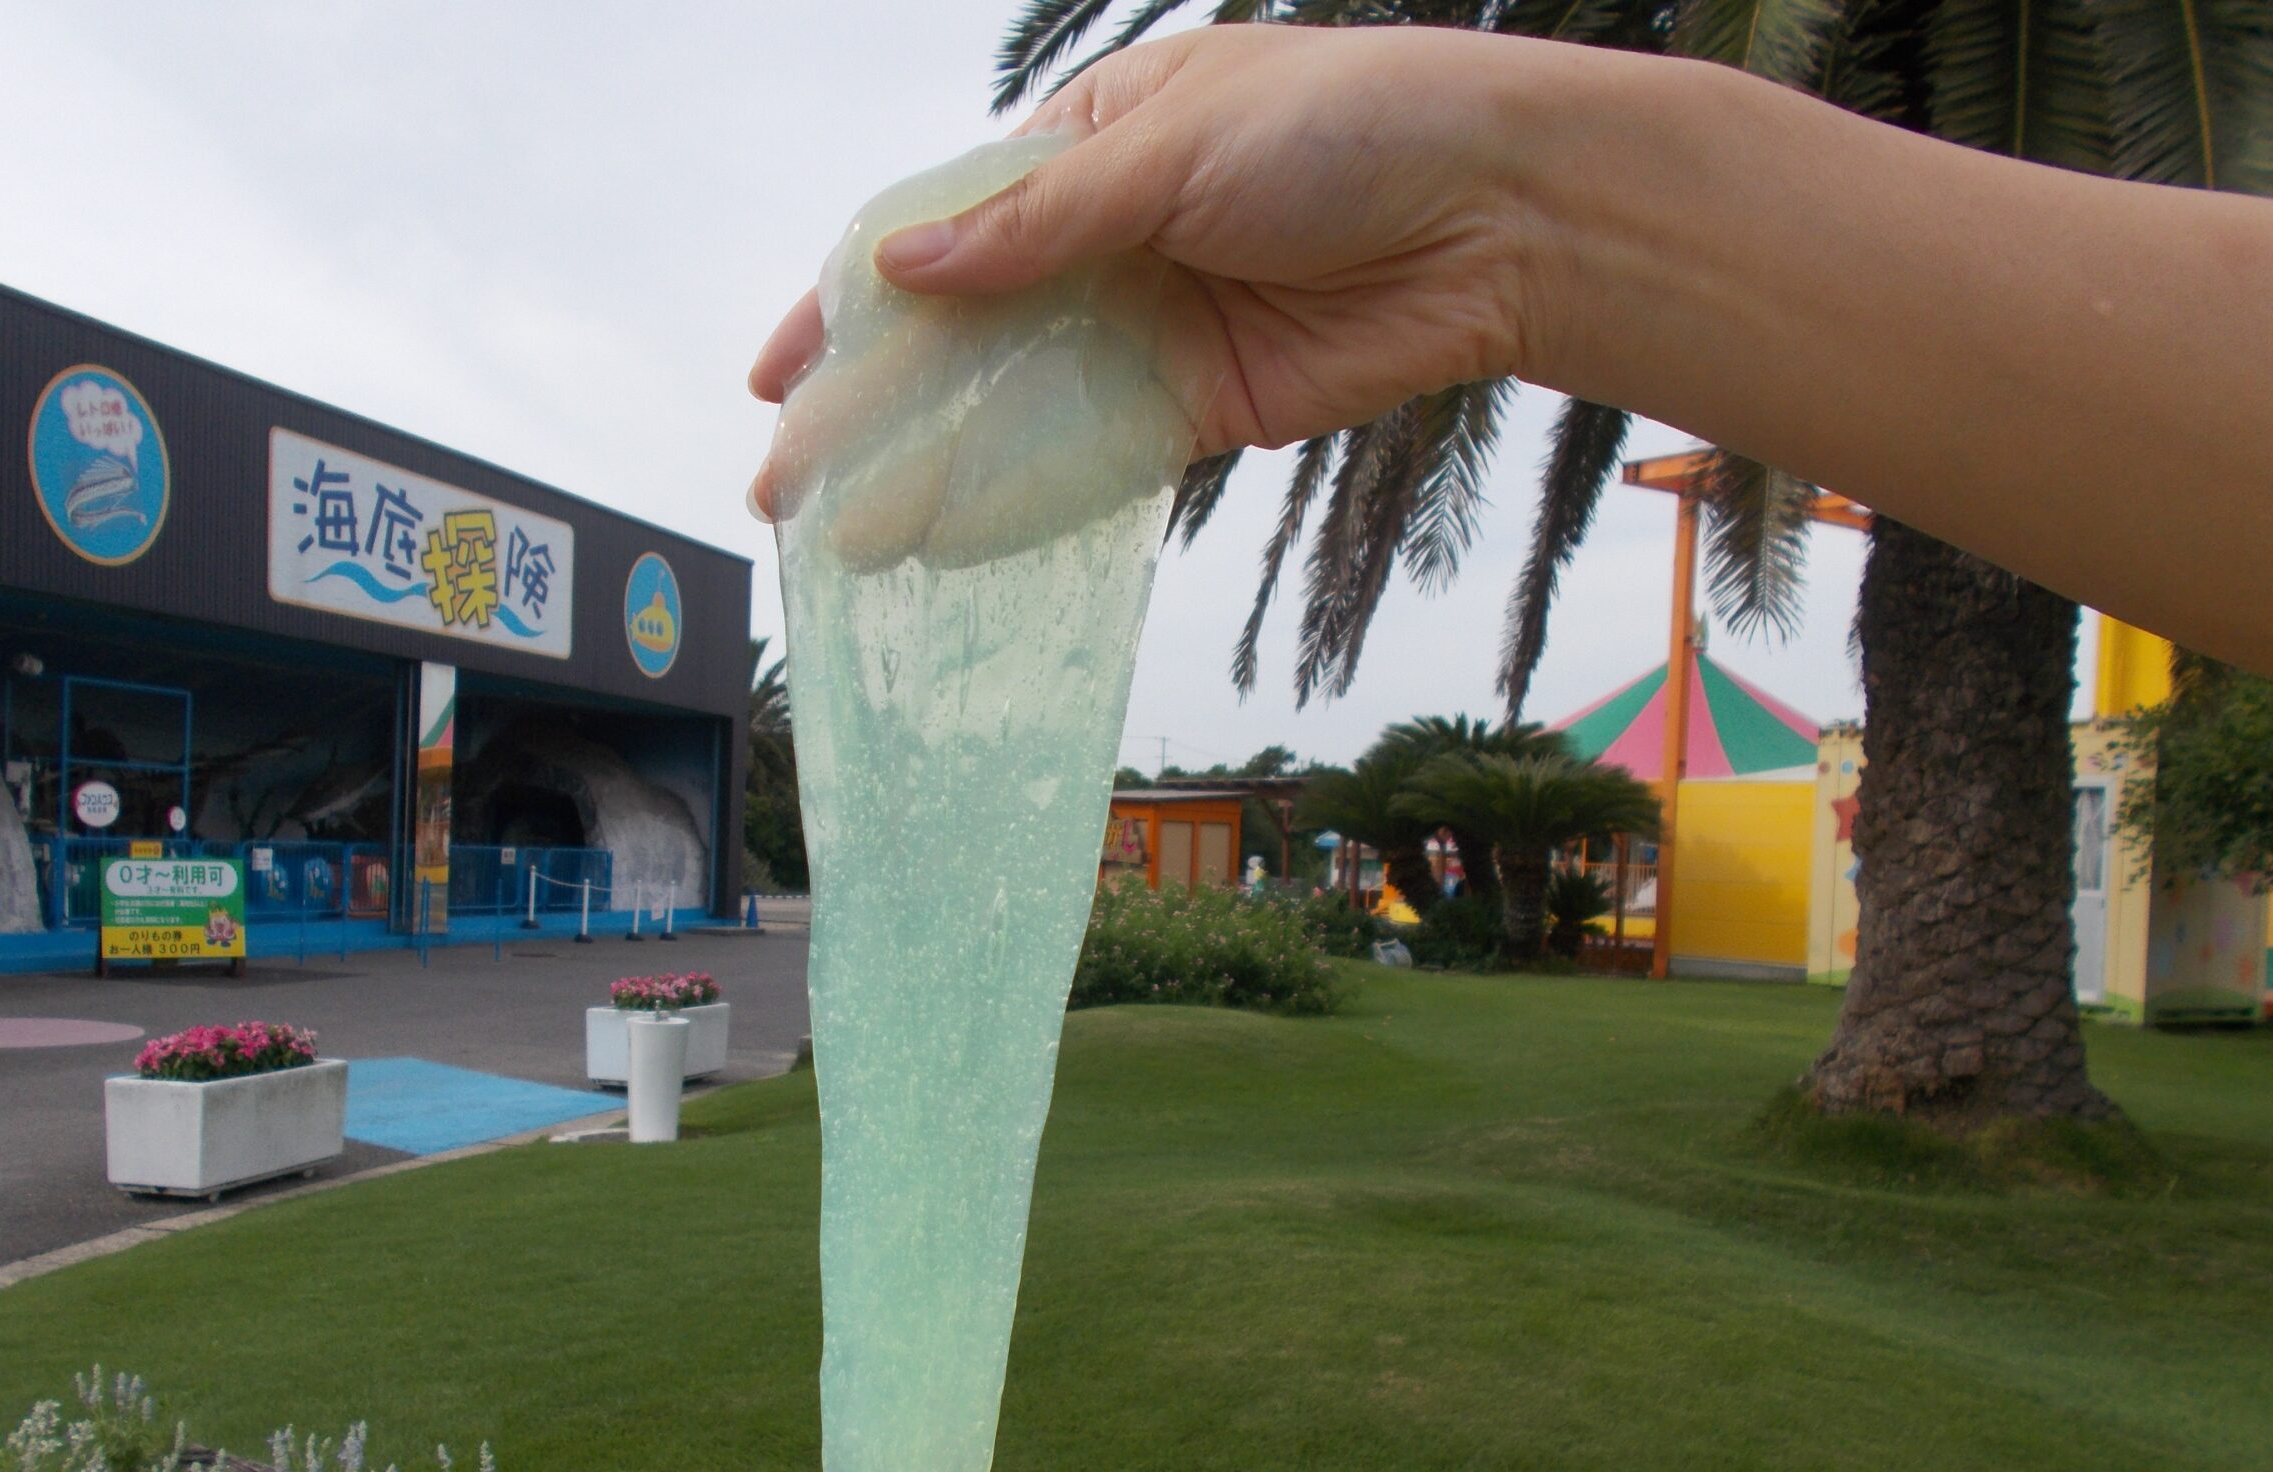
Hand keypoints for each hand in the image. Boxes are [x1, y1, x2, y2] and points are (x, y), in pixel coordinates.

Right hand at [749, 23, 1579, 515]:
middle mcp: (1103, 242)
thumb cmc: (1341, 129)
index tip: (777, 374)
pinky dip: (1025, 500)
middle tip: (790, 487)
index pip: (938, 228)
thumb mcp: (1166, 150)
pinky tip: (952, 542)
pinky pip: (1093, 459)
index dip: (851, 302)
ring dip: (933, 470)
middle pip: (962, 333)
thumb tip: (902, 271)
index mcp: (1083, 143)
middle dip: (874, 408)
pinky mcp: (1199, 410)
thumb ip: (1035, 224)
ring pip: (1015, 407)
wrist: (1495, 212)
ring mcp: (1146, 329)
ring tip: (853, 537)